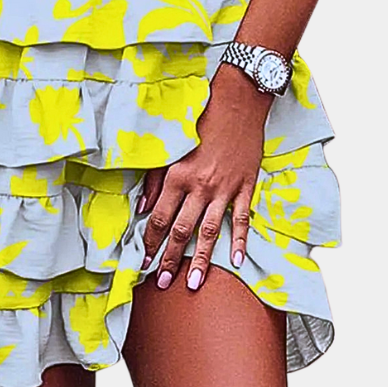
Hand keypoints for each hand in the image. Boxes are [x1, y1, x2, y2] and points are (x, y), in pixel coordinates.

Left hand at [137, 62, 272, 289]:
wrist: (238, 102)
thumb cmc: (202, 121)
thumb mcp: (172, 146)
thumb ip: (156, 178)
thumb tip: (143, 207)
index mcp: (178, 175)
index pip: (160, 218)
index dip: (150, 242)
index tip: (142, 261)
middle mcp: (200, 186)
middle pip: (182, 231)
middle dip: (170, 259)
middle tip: (161, 283)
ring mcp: (225, 189)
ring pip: (210, 232)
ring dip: (201, 260)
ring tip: (193, 284)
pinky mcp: (245, 187)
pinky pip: (241, 220)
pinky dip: (239, 241)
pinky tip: (236, 261)